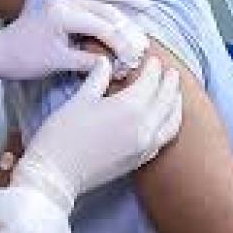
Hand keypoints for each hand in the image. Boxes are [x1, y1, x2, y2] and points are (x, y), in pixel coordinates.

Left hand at [0, 0, 149, 80]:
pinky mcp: (59, 4)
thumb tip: (115, 64)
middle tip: (144, 42)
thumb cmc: (23, 59)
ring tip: (147, 0)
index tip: (134, 57)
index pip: (103, 26)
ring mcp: (61, 1)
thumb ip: (87, 61)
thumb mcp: (56, 63)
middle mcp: (64, 2)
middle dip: (127, 26)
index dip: (121, 42)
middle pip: (105, 10)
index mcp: (63, 13)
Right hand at [10, 56, 182, 210]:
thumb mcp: (80, 99)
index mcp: (129, 106)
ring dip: (175, 104)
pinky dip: (169, 125)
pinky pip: (164, 139)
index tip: (153, 60)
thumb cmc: (63, 133)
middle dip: (170, 83)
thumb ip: (98, 78)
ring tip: (174, 93)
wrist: (57, 172)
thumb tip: (106, 62)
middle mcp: (144, 126)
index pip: (150, 82)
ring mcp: (145, 146)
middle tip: (170, 72)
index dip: (153, 69)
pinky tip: (165, 120)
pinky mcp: (140, 160)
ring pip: (171, 122)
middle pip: (166, 100)